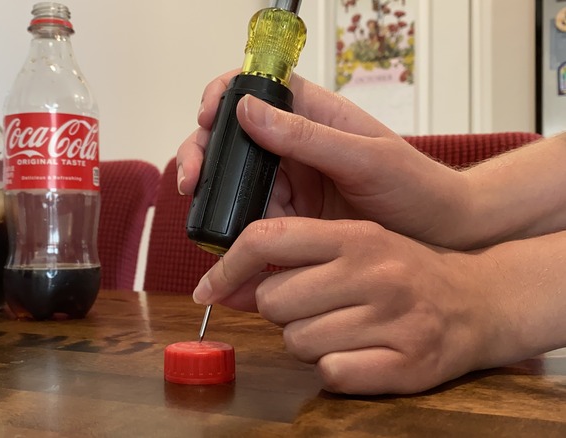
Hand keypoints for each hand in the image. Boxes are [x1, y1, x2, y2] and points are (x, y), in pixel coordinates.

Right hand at [177, 71, 471, 248]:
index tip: (207, 117)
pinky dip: (231, 228)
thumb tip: (248, 110)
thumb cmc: (415, 186)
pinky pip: (250, 218)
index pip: (256, 89)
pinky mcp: (290, 217)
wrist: (440, 238)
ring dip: (212, 194)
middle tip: (192, 179)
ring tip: (202, 214)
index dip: (224, 96)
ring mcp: (289, 182)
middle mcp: (294, 145)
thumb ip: (306, 135)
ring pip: (233, 181)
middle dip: (202, 152)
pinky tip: (223, 242)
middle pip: (231, 138)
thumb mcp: (364, 157)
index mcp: (313, 114)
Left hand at [192, 217, 495, 394]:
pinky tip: (358, 352)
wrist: (477, 302)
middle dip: (280, 310)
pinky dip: (334, 368)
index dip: (226, 267)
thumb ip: (291, 260)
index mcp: (354, 236)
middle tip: (311, 308)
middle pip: (274, 300)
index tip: (207, 289)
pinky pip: (331, 372)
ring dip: (306, 341)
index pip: (266, 238)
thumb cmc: (400, 272)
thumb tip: (224, 286)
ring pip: (297, 341)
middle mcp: (374, 272)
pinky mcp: (408, 361)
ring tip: (340, 328)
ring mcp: (393, 317)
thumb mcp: (351, 247)